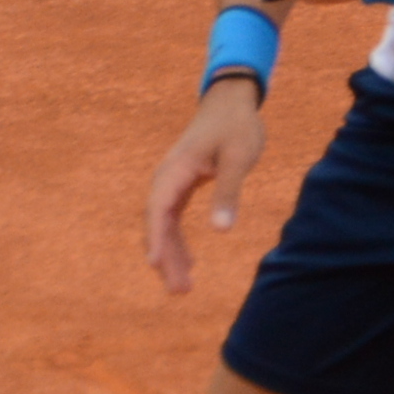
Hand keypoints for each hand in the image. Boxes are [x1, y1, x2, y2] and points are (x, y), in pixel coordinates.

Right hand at [145, 79, 266, 293]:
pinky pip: (173, 220)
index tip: (155, 265)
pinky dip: (178, 242)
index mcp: (176, 170)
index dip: (157, 238)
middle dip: (165, 259)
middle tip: (179, 291)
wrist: (230, 102)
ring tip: (182, 289)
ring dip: (171, 256)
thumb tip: (221, 231)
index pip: (160, 210)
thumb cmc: (236, 126)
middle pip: (159, 224)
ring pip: (164, 226)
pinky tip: (188, 264)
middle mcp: (167, 178)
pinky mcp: (181, 186)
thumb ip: (228, 192)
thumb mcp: (238, 157)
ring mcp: (171, 183)